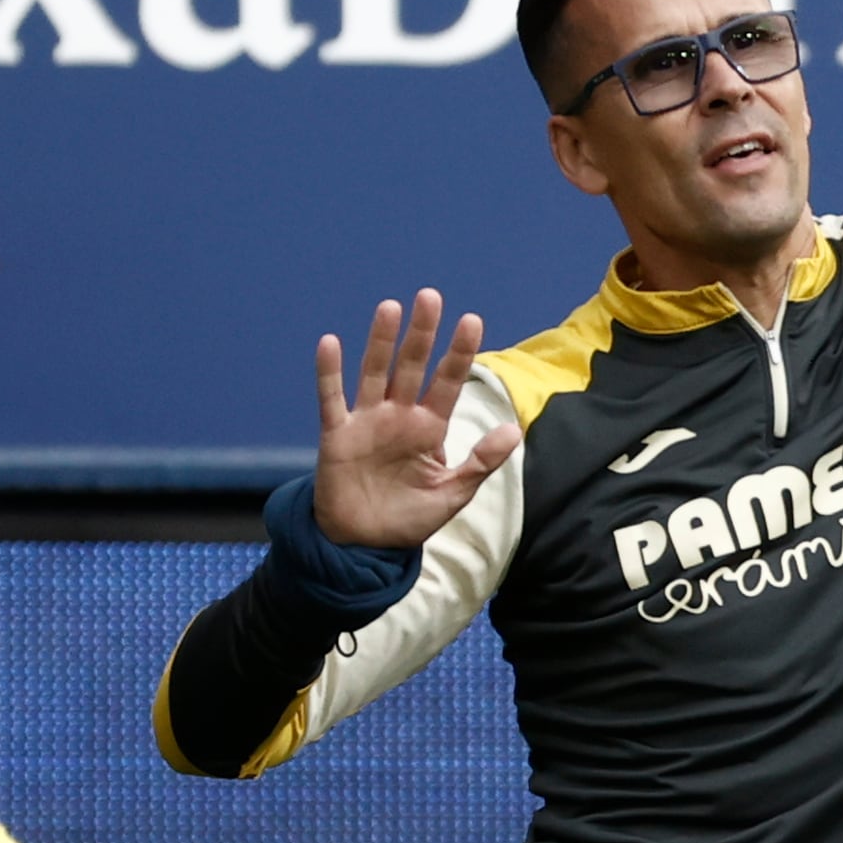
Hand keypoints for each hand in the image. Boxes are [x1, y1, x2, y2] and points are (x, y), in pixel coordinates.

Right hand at [312, 290, 519, 551]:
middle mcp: (399, 417)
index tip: (472, 320)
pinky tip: (331, 344)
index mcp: (430, 428)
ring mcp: (366, 422)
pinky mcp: (336, 435)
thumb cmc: (409, 519)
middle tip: (431, 296)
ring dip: (381, 342)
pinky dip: (329, 373)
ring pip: (375, 372)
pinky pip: (331, 399)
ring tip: (391, 308)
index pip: (448, 382)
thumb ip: (480, 462)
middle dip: (422, 334)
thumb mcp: (452, 494)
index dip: (458, 353)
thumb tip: (513, 430)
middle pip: (412, 367)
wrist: (363, 545)